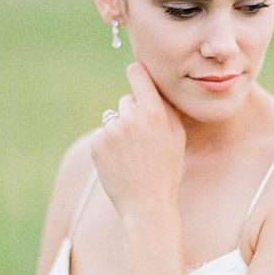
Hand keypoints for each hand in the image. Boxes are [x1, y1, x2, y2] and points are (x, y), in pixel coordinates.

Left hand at [90, 62, 186, 219]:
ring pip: (113, 120)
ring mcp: (111, 130)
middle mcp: (131, 118)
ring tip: (131, 156)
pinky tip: (119, 162)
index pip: (138, 75)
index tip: (135, 71)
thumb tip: (154, 87)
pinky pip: (102, 135)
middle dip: (132, 115)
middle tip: (143, 142)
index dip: (136, 73)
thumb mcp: (177, 137)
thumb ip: (166, 110)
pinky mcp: (96, 143)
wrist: (147, 203)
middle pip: (126, 102)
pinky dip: (108, 146)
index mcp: (155, 113)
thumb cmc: (167, 169)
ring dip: (119, 132)